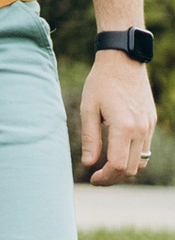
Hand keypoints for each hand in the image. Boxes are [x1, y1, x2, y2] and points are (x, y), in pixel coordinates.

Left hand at [81, 49, 158, 186]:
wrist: (123, 60)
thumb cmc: (101, 82)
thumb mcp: (88, 108)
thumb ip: (90, 138)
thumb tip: (88, 163)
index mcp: (123, 127)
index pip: (118, 165)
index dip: (105, 178)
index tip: (92, 178)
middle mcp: (140, 129)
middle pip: (131, 169)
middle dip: (113, 177)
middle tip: (97, 177)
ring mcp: (149, 126)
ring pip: (142, 161)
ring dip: (125, 169)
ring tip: (106, 167)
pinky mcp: (151, 122)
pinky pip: (146, 148)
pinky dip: (133, 156)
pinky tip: (118, 152)